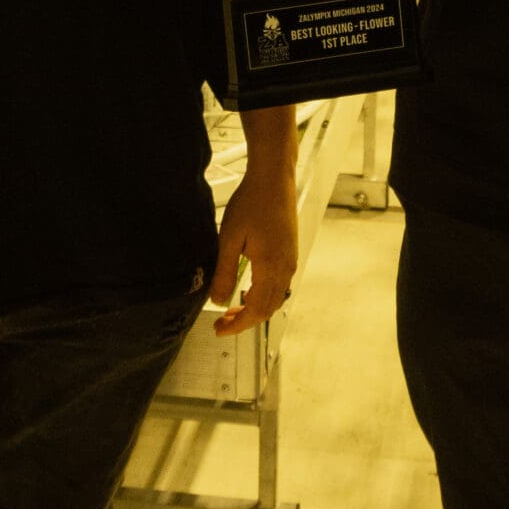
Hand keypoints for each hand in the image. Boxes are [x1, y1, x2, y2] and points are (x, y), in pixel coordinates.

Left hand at [208, 167, 298, 336]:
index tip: (220, 330)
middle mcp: (285, 268)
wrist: (273, 178)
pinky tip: (248, 287)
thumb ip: (224, 273)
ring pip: (276, 298)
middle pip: (268, 309)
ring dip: (254, 308)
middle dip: (245, 319)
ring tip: (232, 306)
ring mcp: (290, 260)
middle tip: (221, 322)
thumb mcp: (229, 238)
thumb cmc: (251, 203)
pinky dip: (264, 295)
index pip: (256, 310)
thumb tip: (217, 302)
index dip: (237, 325)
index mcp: (270, 267)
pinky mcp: (290, 252)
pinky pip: (280, 285)